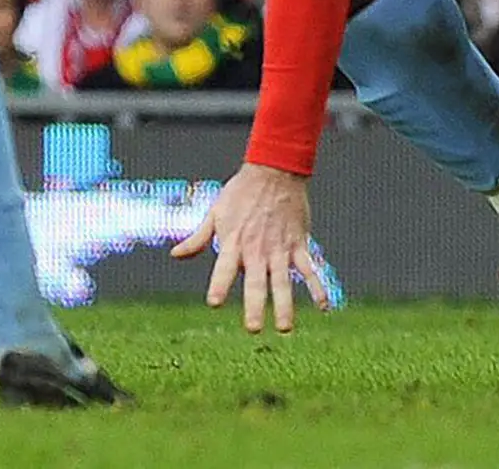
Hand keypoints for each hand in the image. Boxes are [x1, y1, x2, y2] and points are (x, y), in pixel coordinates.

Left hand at [174, 163, 328, 332]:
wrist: (274, 169)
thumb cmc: (241, 191)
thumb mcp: (215, 212)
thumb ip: (198, 238)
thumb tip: (175, 255)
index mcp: (234, 242)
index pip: (225, 268)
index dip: (219, 285)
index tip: (214, 304)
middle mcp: (257, 249)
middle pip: (256, 282)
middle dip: (254, 306)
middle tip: (253, 328)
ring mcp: (280, 248)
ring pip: (283, 281)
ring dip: (284, 305)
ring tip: (284, 328)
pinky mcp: (299, 243)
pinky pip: (309, 268)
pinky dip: (317, 286)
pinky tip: (323, 306)